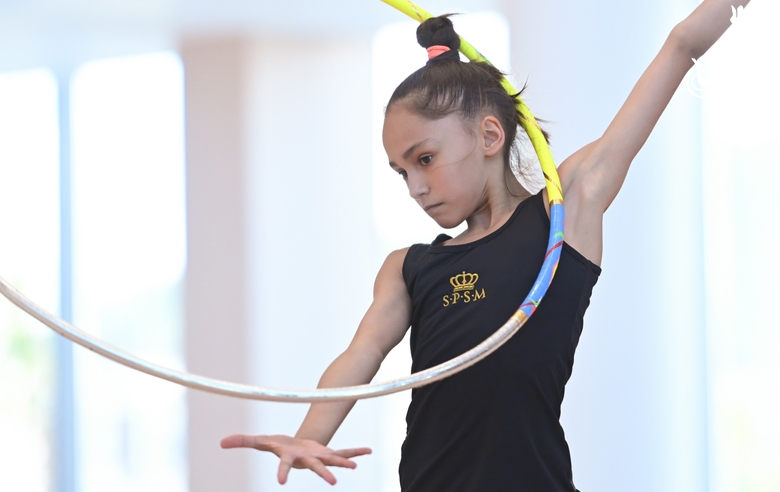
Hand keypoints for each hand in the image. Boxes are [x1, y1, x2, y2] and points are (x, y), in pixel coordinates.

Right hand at [220, 434, 371, 484]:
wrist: (294, 448)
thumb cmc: (278, 445)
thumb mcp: (261, 441)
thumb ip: (243, 441)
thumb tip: (221, 442)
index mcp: (290, 457)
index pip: (284, 466)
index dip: (283, 472)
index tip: (281, 483)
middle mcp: (307, 460)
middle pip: (315, 467)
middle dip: (324, 474)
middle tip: (333, 483)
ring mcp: (319, 456)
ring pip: (333, 459)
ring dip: (344, 463)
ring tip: (354, 467)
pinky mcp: (329, 451)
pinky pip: (344, 450)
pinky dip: (356, 451)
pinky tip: (368, 451)